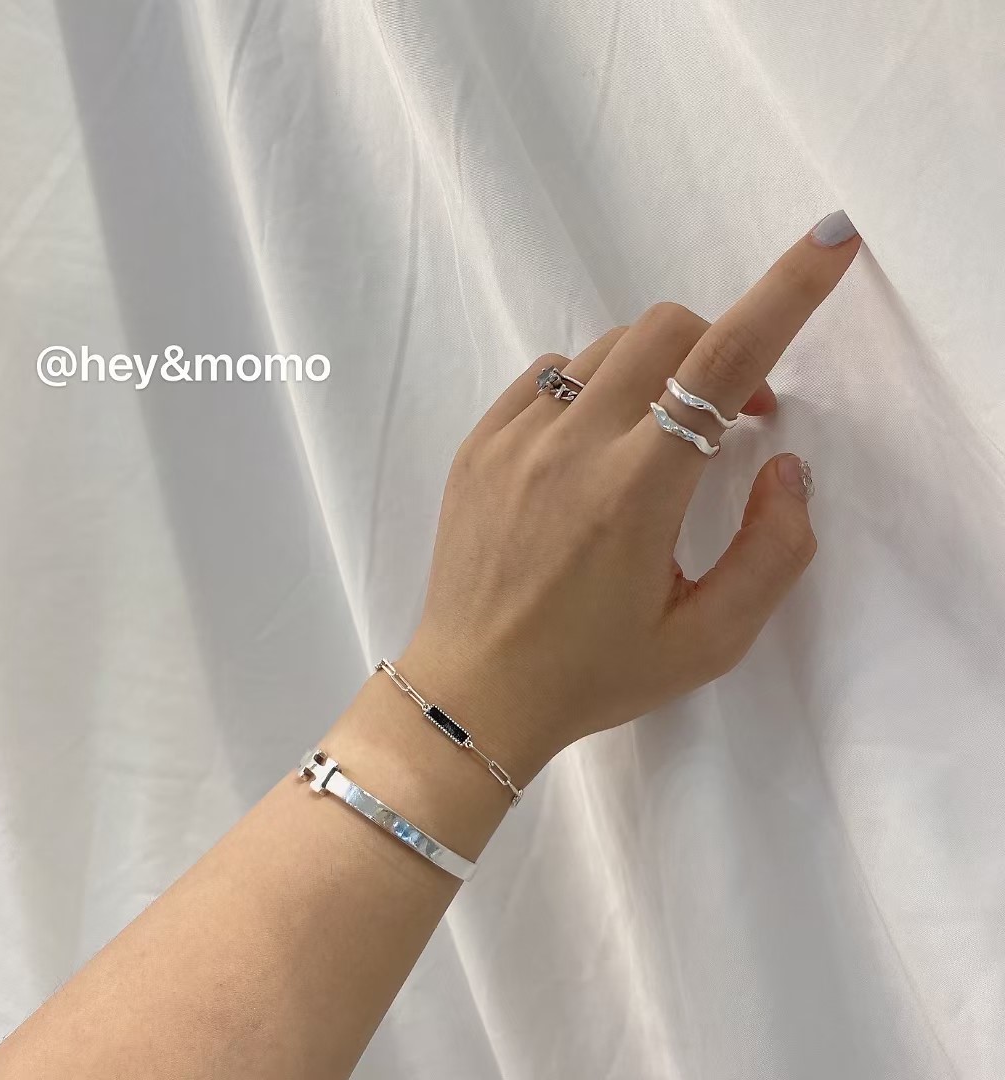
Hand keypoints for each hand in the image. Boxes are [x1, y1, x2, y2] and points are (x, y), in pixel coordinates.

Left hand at [400, 214, 860, 783]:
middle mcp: (571, 446)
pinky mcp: (478, 443)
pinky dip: (591, 386)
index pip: (724, 362)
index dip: (787, 292)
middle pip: (666, 329)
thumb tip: (787, 466)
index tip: (831, 241)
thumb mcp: (708, 642)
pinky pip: (548, 373)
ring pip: (607, 346)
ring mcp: (514, 438)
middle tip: (731, 422)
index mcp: (634, 493)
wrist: (474, 692)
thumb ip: (773, 552)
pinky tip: (591, 447)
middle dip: (718, 350)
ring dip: (656, 371)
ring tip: (656, 442)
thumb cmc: (594, 675)